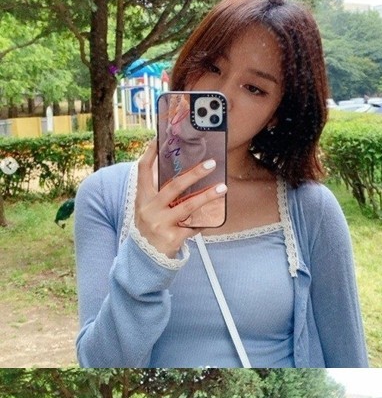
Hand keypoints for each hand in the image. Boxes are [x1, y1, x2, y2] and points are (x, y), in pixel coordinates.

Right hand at [135, 140, 226, 257]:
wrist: (144, 258)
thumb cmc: (150, 226)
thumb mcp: (148, 208)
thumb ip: (159, 192)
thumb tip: (183, 173)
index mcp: (142, 198)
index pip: (143, 171)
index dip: (149, 154)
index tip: (159, 139)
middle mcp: (149, 209)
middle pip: (173, 186)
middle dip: (194, 174)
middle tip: (211, 164)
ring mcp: (160, 224)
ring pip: (188, 206)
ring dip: (208, 196)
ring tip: (223, 188)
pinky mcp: (172, 238)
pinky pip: (193, 226)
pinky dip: (204, 220)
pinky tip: (215, 215)